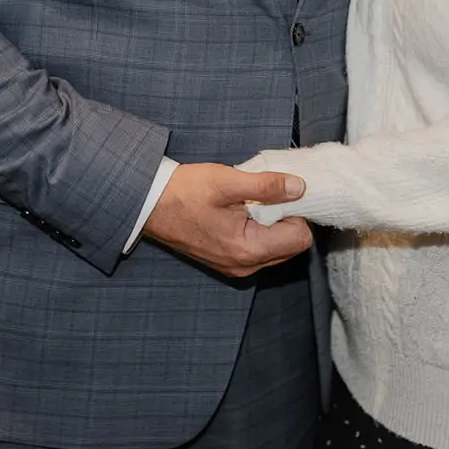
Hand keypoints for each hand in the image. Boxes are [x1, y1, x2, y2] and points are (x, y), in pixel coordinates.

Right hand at [142, 163, 312, 277]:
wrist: (148, 205)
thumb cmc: (184, 192)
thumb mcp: (227, 182)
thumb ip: (267, 187)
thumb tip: (299, 188)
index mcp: (249, 249)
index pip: (300, 238)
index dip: (296, 211)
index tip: (280, 193)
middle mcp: (245, 265)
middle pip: (290, 244)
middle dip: (285, 218)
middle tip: (263, 195)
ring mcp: (235, 266)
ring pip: (275, 246)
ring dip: (271, 223)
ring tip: (248, 201)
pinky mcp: (227, 260)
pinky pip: (257, 247)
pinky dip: (257, 229)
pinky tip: (239, 210)